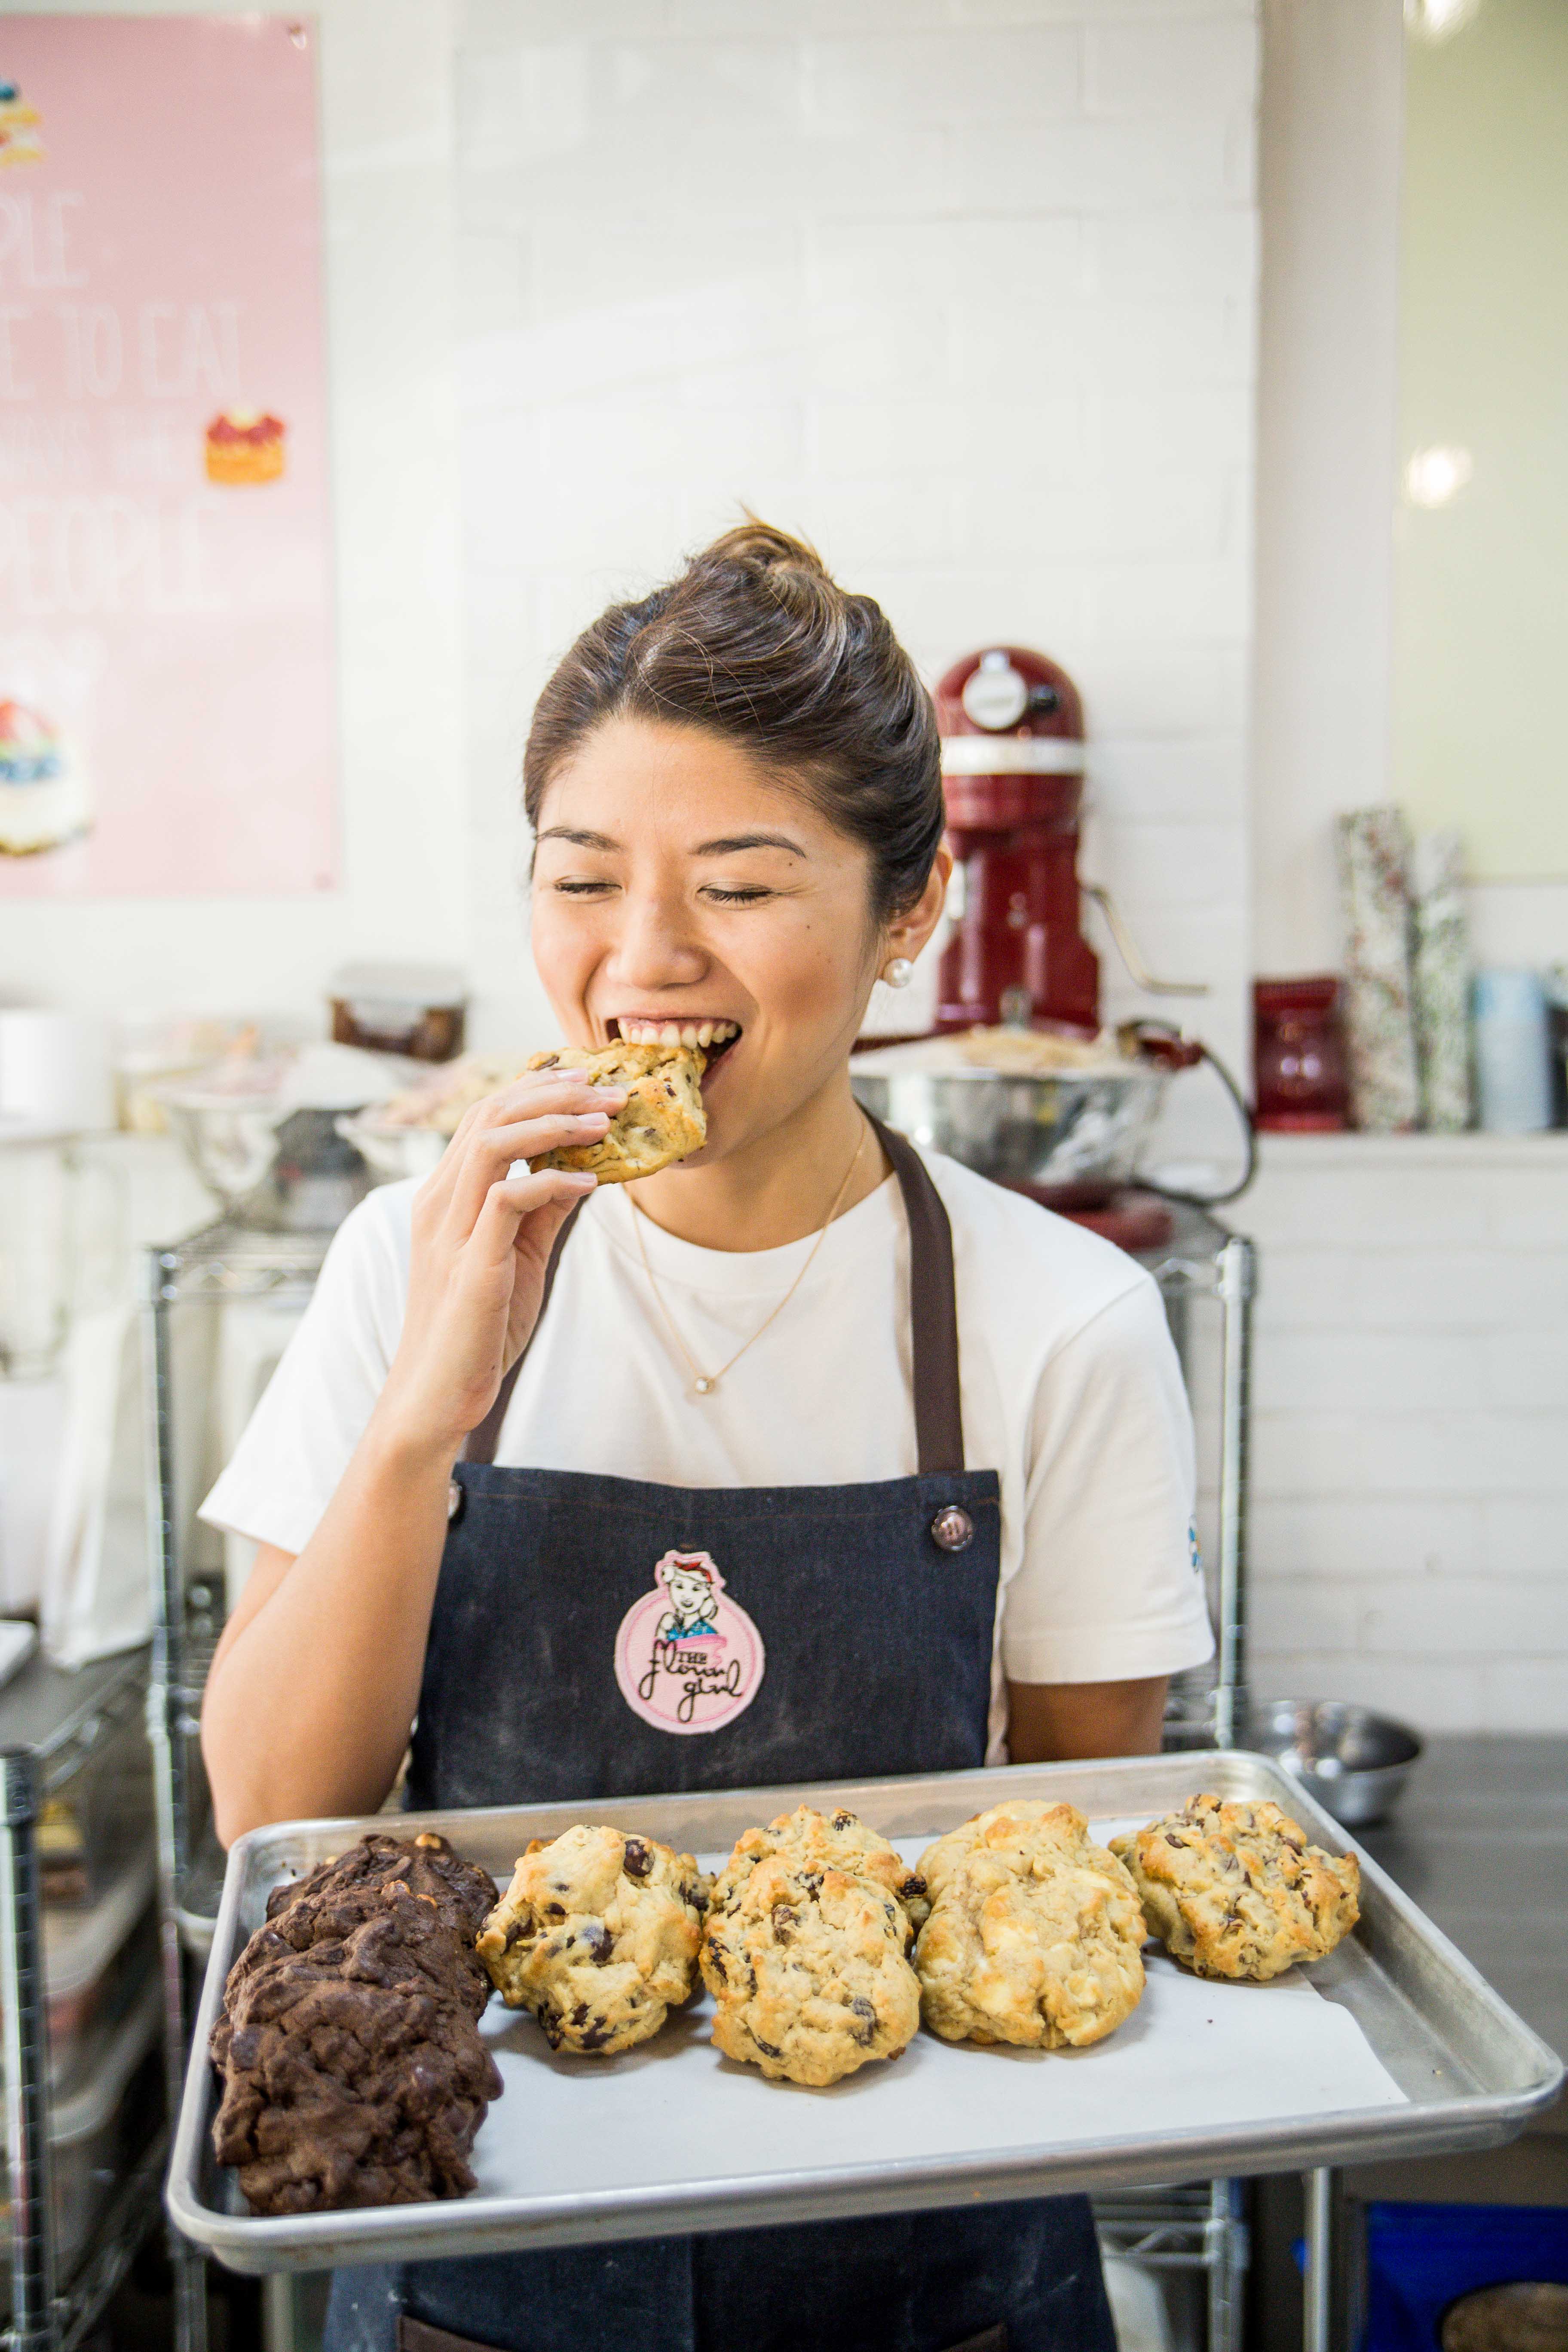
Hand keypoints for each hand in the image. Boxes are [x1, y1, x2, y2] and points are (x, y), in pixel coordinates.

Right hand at [376, 1068, 624, 1454]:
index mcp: (445, 1196)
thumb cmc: (479, 1328)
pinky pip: (507, 1198)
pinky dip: (551, 1182)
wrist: (438, 1394)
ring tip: (605, 1122)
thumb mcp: (518, 1256)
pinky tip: (590, 1184)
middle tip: (612, 1091)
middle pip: (490, 1114)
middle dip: (554, 1093)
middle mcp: (439, 1202)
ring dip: (554, 1124)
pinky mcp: (470, 1265)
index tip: (588, 1080)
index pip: (486, 1116)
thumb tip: (582, 1171)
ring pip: (492, 1143)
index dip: (537, 1089)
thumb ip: (542, 1211)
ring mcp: (450, 1231)